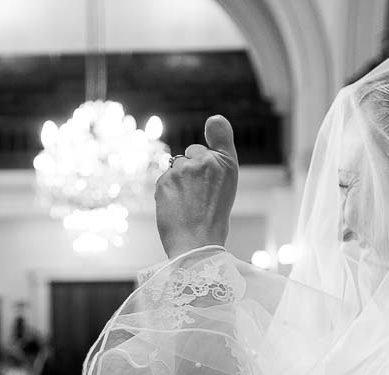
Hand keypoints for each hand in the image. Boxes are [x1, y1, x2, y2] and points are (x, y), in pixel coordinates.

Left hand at [155, 115, 238, 258]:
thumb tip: (214, 116)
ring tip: (187, 205)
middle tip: (198, 198)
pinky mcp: (164, 181)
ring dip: (177, 183)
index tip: (209, 158)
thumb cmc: (214, 217)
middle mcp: (205, 161)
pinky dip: (165, 193)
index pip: (212, 135)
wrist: (197, 244)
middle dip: (189, 170)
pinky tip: (175, 208)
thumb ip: (220, 147)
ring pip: (173, 168)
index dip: (206, 156)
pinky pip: (162, 181)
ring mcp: (183, 170)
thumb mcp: (227, 181)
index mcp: (226, 163)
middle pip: (188, 154)